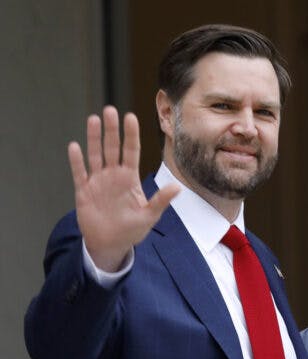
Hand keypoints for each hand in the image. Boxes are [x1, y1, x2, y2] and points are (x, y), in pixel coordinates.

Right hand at [68, 106, 178, 271]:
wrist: (111, 244)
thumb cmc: (132, 230)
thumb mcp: (149, 216)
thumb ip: (161, 200)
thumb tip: (177, 187)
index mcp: (129, 179)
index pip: (130, 152)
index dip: (130, 135)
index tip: (130, 117)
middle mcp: (113, 176)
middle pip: (112, 148)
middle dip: (111, 130)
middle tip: (110, 110)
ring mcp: (97, 182)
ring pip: (95, 155)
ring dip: (93, 138)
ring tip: (94, 119)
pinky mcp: (83, 191)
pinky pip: (79, 173)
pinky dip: (77, 161)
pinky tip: (74, 147)